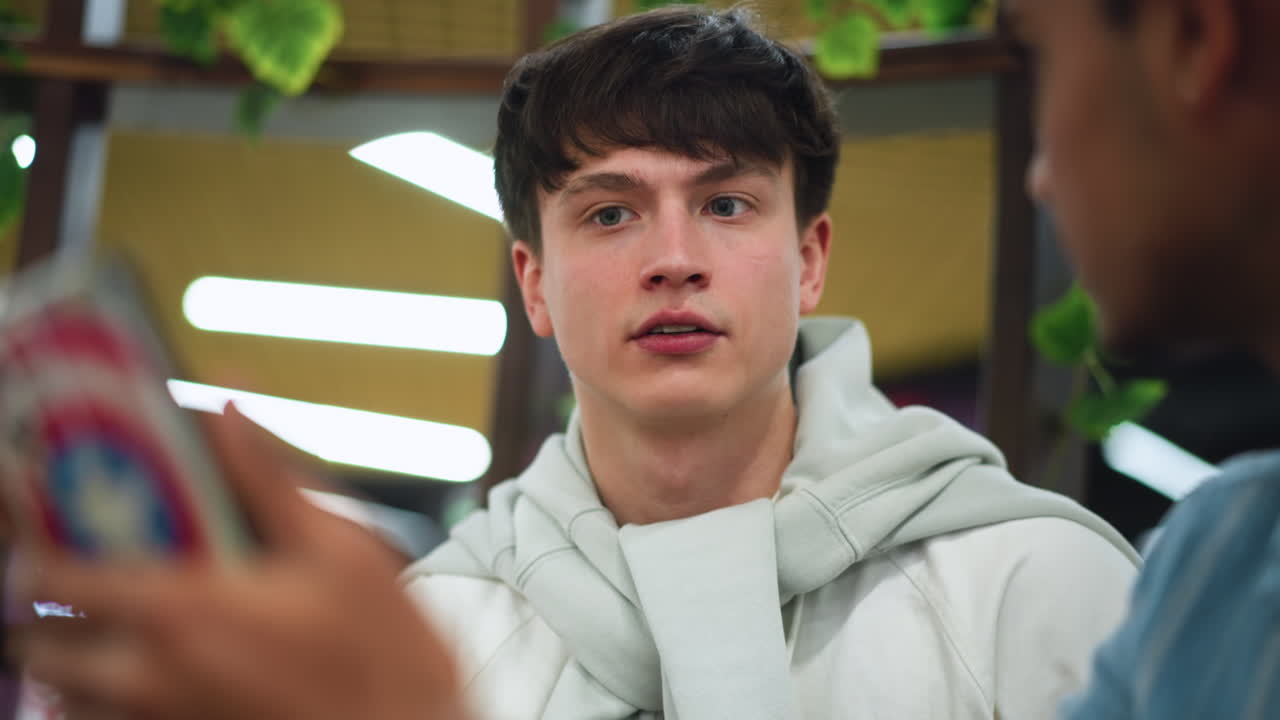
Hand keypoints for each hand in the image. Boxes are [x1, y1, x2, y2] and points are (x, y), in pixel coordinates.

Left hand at [13, 404, 469, 719]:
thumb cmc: (386, 654)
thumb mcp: (341, 548)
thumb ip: (269, 477)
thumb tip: (228, 411)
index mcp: (187, 610)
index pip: (60, 578)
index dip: (35, 548)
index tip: (41, 524)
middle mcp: (155, 676)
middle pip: (41, 648)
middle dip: (44, 609)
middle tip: (76, 573)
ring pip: (64, 697)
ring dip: (69, 659)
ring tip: (109, 627)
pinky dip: (100, 701)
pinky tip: (145, 674)